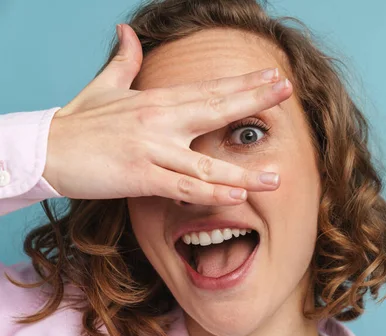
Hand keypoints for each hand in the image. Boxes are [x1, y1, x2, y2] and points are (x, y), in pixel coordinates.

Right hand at [43, 24, 291, 204]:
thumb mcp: (104, 87)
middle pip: (214, 108)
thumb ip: (124, 61)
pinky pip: (181, 188)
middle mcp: (159, 121)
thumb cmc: (78, 123)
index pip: (208, 88)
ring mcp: (150, 149)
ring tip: (276, 178)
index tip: (271, 74)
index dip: (242, 83)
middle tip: (286, 89)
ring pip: (205, 163)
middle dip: (253, 99)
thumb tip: (126, 32)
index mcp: (156, 101)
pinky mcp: (139, 176)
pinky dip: (209, 193)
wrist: (43, 150)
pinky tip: (235, 196)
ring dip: (243, 171)